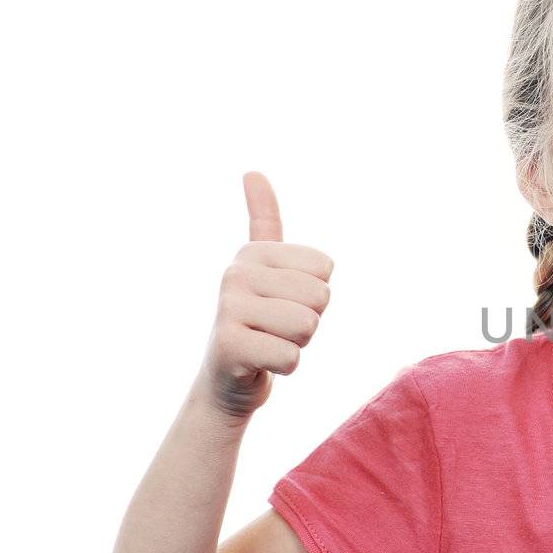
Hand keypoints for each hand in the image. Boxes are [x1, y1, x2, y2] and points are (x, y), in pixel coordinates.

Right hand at [197, 171, 335, 420]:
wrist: (226, 381)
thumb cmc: (259, 321)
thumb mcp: (266, 269)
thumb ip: (263, 221)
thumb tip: (251, 171)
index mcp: (253, 252)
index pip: (325, 269)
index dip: (316, 295)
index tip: (284, 303)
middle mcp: (235, 273)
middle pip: (320, 297)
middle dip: (309, 321)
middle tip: (277, 329)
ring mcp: (228, 308)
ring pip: (307, 326)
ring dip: (297, 344)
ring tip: (269, 342)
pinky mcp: (228, 345)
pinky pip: (291, 356)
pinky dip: (284, 366)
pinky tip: (260, 363)